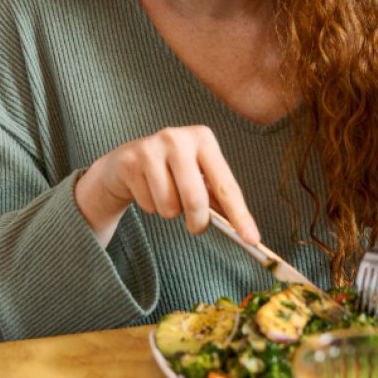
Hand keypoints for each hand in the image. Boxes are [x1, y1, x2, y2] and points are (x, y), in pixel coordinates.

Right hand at [75, 125, 258, 246]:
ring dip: (170, 212)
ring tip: (165, 196)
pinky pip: (148, 204)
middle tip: (196, 227)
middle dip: (198, 222)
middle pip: (196, 198)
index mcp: (203, 139)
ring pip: (169, 205)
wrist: (125, 163)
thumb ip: (217, 197)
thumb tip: (242, 229)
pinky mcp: (131, 162)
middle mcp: (178, 138)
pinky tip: (146, 190)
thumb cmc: (171, 172)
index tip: (252, 239)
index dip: (240, 215)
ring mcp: (152, 148)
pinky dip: (150, 207)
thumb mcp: (197, 177)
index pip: (226, 185)